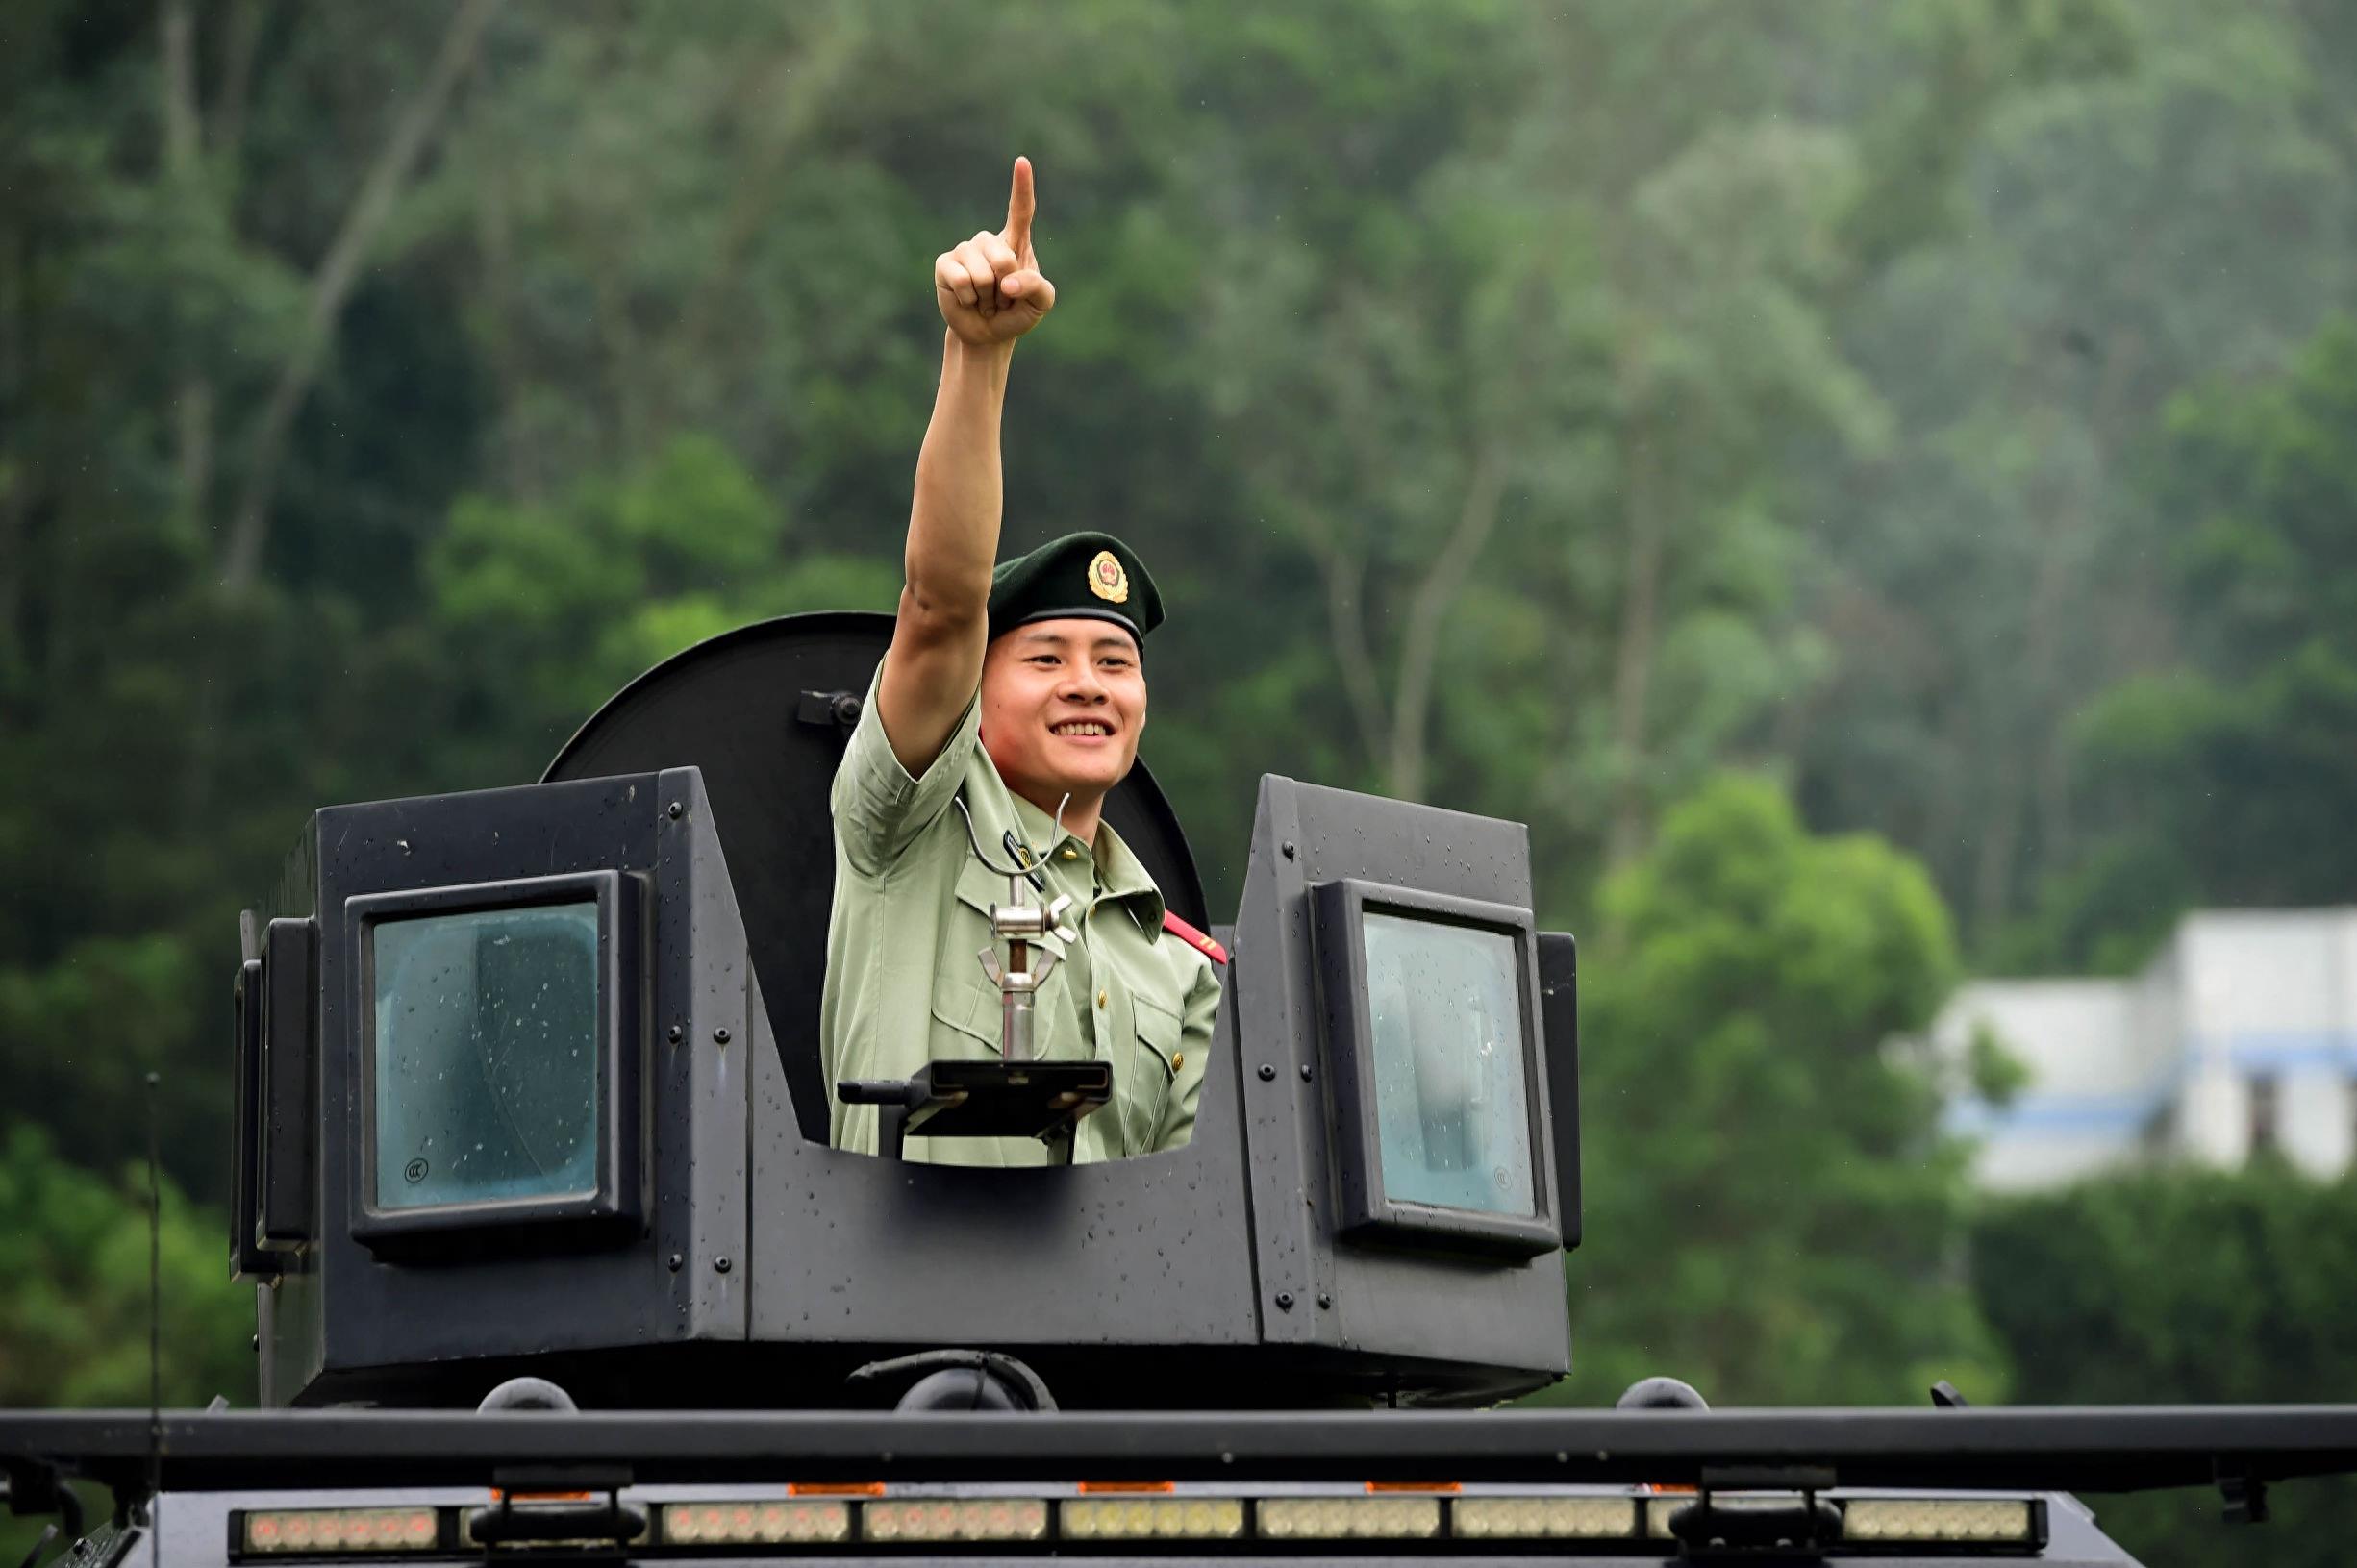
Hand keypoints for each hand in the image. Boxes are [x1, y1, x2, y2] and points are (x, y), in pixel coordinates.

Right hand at [935, 156, 1054, 346]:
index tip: (1022, 161)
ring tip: (986, 299)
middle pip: (1004, 257)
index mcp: (1016, 243)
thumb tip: (1008, 281)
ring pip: (982, 272)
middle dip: (1006, 286)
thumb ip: (1038, 288)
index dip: (1022, 186)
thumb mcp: (1041, 304)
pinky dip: (969, 297)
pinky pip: (960, 279)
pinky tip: (969, 300)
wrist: (988, 334)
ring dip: (987, 296)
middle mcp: (989, 241)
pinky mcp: (945, 264)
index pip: (1021, 210)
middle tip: (1001, 297)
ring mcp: (965, 250)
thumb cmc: (1017, 313)